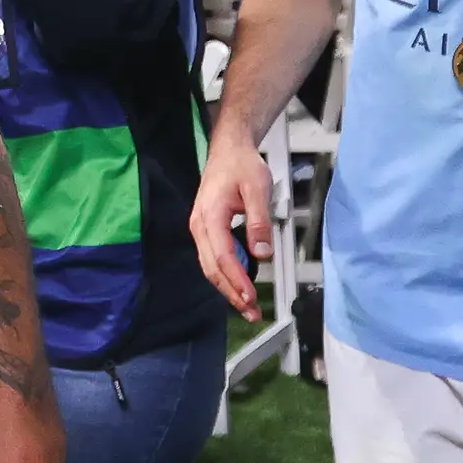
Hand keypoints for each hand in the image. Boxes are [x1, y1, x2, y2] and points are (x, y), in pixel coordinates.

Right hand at [186, 124, 275, 320]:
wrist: (229, 150)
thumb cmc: (242, 166)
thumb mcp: (257, 189)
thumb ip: (259, 221)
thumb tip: (262, 252)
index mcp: (210, 217)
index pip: (223, 257)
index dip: (237, 280)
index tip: (250, 297)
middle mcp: (200, 227)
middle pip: (213, 269)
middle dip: (232, 293)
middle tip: (251, 312)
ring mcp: (201, 230)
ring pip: (211, 267)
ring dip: (228, 288)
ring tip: (247, 305)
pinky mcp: (207, 231)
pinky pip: (214, 259)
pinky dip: (227, 275)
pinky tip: (240, 284)